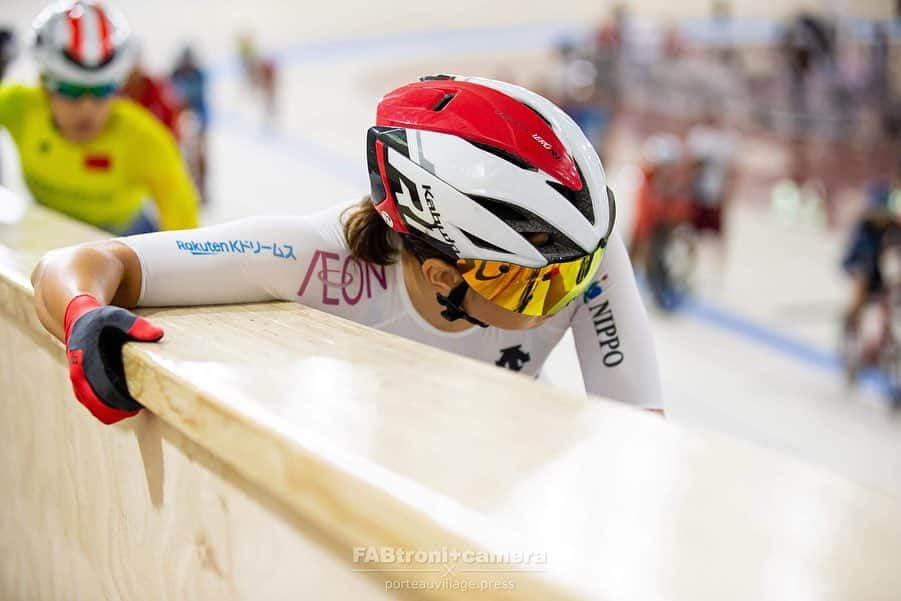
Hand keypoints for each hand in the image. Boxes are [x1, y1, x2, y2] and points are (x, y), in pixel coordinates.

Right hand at [64, 295, 163, 423]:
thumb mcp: (117, 316)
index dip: (124, 398)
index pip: (105, 388)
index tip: (141, 399)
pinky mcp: (81, 387)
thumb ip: (135, 324)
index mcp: (86, 358)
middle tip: (139, 406)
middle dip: (120, 409)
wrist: (79, 322)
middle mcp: (78, 373)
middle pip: (98, 404)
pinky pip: (94, 406)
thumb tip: (157, 334)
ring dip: (115, 411)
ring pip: (95, 409)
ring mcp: (78, 382)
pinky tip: (125, 404)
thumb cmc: (100, 321)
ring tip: (134, 406)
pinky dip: (108, 409)